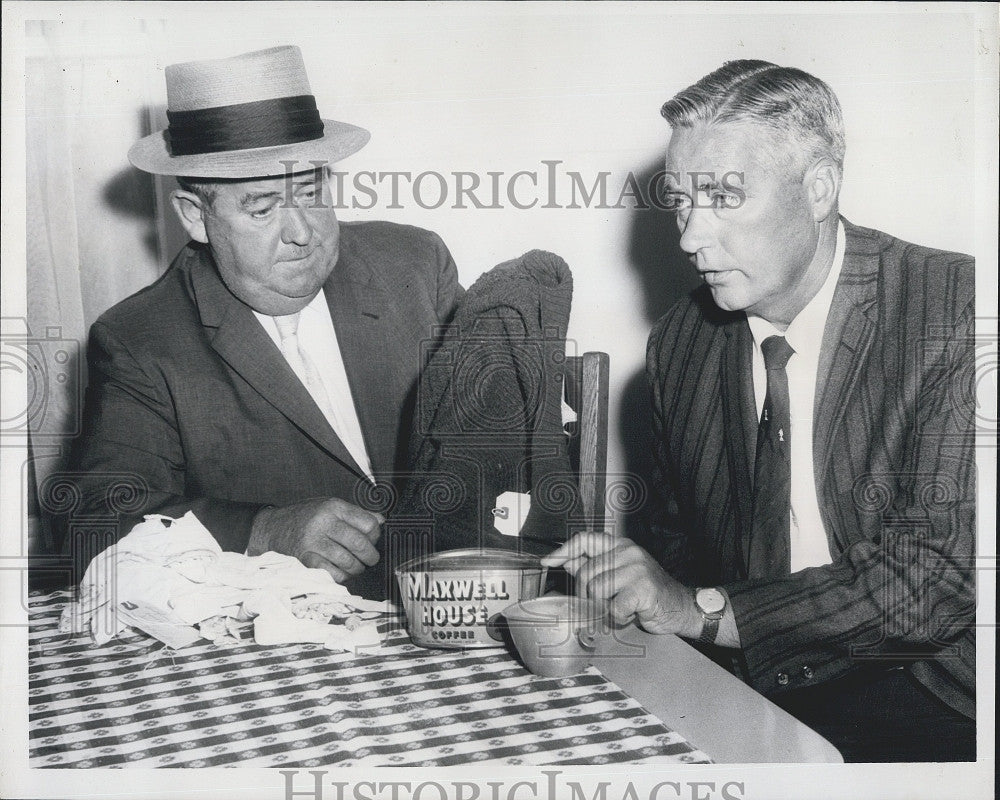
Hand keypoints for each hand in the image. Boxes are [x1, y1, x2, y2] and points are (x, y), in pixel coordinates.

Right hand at [248, 498, 383, 582]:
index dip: (375, 535)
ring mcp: (313, 541)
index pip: (368, 523)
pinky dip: (340, 576)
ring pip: (348, 562)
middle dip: (370, 556)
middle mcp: (323, 522)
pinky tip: (339, 572)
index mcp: (334, 507)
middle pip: (360, 544)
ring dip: (356, 569)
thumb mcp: (330, 507)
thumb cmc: (306, 517)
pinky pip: (331, 573)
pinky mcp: (304, 559)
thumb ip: (356, 514)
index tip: (372, 540)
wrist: (273, 528)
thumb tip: (381, 521)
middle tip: (370, 560)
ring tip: (355, 566)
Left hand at [541, 531, 701, 636]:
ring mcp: (637, 568)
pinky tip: (629, 614)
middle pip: (585, 572)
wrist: (681, 607)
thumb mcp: (619, 575)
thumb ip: (594, 567)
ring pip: (596, 590)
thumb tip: (565, 561)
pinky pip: (613, 606)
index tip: (548, 562)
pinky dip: (617, 617)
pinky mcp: (643, 587)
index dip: (564, 550)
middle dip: (586, 596)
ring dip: (603, 608)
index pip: (585, 539)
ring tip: (617, 609)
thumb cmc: (648, 593)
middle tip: (599, 605)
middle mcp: (628, 552)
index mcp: (619, 546)